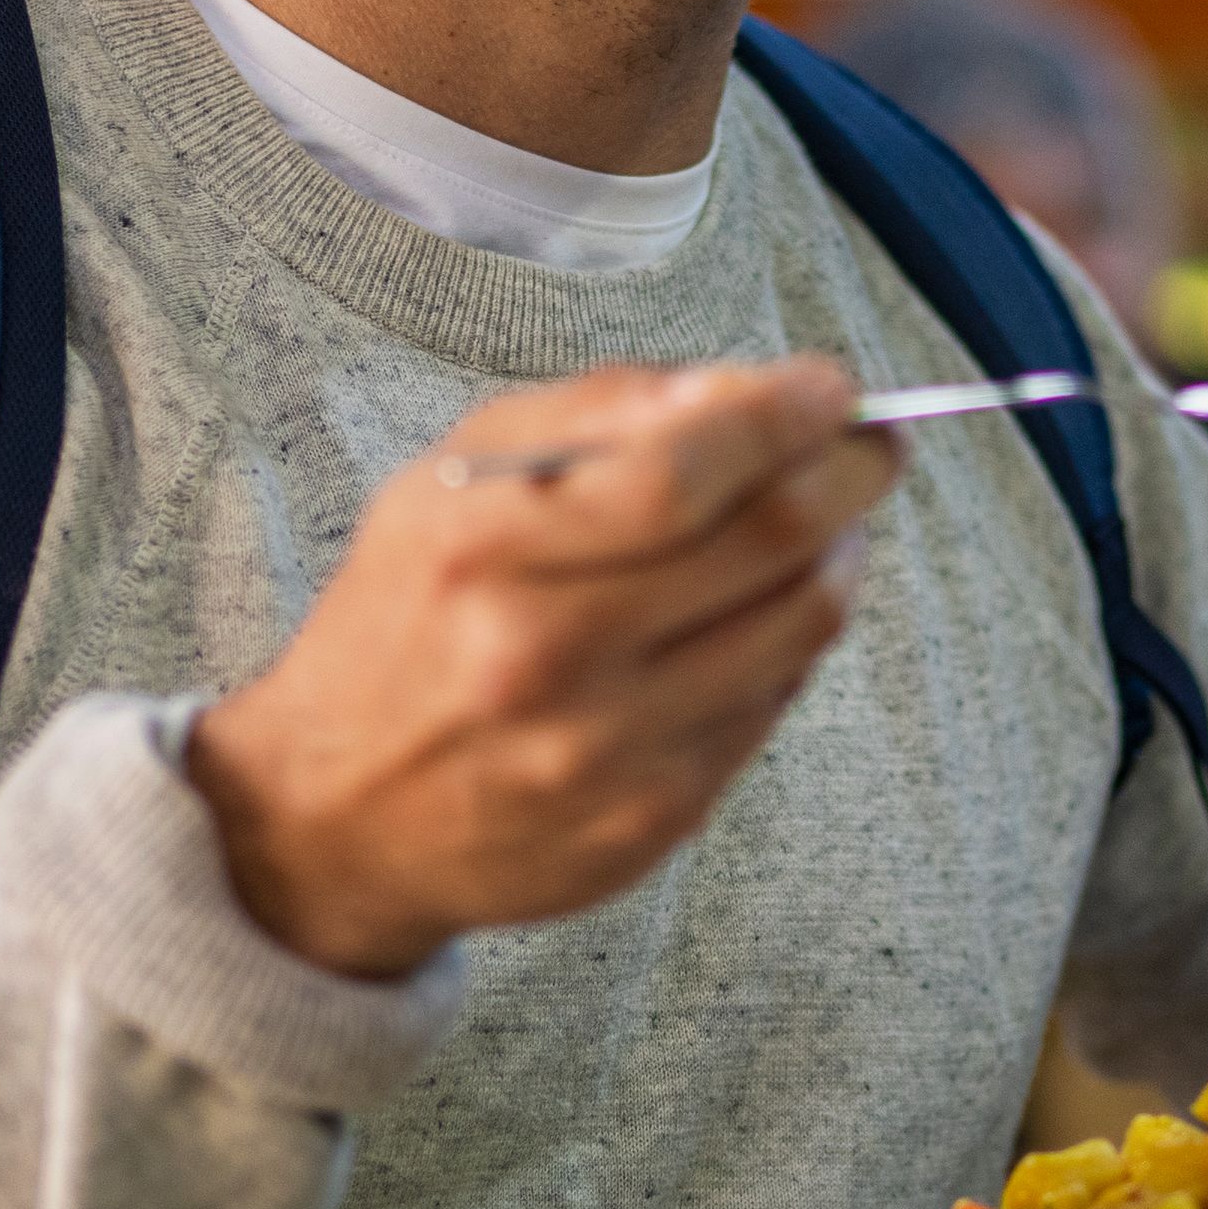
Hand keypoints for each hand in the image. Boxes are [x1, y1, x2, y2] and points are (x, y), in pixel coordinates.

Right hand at [184, 359, 896, 981]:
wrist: (334, 819)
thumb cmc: (404, 622)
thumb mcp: (447, 485)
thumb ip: (593, 416)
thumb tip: (743, 388)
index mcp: (483, 552)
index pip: (683, 470)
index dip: (785, 415)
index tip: (832, 386)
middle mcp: (545, 657)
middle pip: (771, 542)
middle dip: (851, 472)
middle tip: (873, 444)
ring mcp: (607, 753)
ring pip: (800, 627)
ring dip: (840, 554)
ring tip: (827, 524)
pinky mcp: (652, 822)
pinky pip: (771, 705)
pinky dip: (787, 642)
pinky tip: (758, 615)